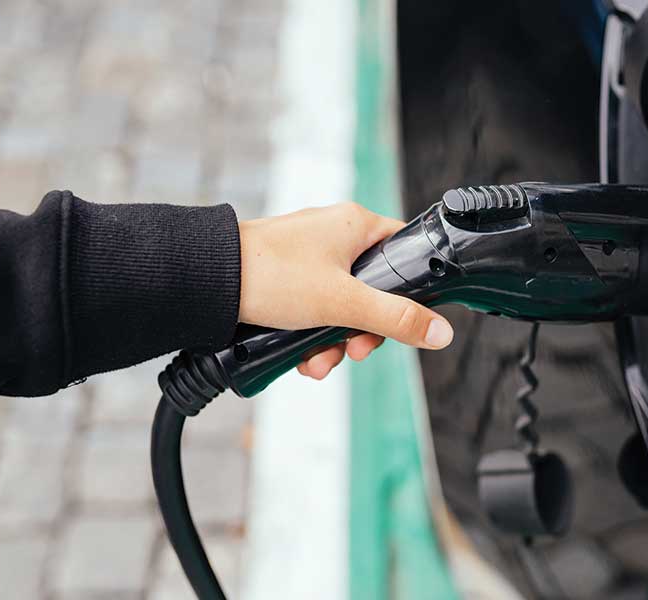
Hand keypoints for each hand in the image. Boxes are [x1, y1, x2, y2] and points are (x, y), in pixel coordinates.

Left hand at [238, 202, 453, 379]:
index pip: (404, 249)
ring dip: (335, 342)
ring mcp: (308, 258)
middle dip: (364, 330)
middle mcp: (333, 236)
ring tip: (320, 362)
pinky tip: (302, 359)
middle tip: (355, 350)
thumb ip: (396, 319)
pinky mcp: (285, 280)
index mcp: (355, 225)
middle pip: (372, 289)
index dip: (409, 289)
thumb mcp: (344, 303)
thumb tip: (440, 331)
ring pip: (341, 306)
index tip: (402, 321)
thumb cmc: (271, 275)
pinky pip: (313, 311)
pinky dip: (311, 337)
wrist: (207, 282)